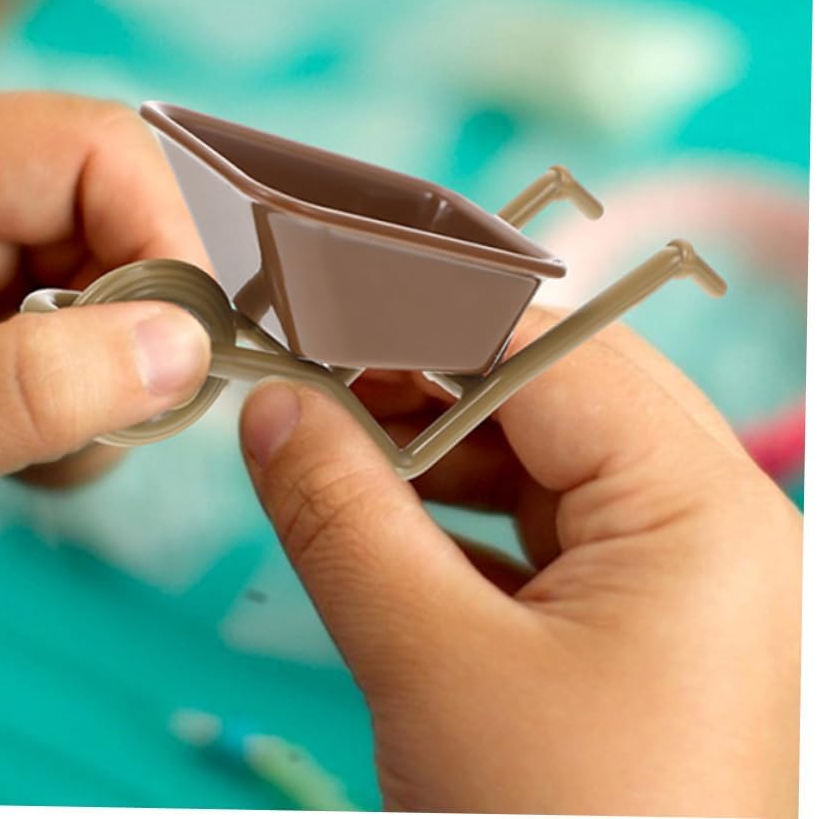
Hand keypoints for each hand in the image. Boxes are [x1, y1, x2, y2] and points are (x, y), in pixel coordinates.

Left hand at [0, 93, 211, 623]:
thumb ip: (25, 392)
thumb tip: (183, 346)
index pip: (90, 149)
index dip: (160, 237)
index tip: (181, 352)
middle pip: (112, 214)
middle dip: (134, 328)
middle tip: (107, 429)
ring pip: (111, 283)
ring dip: (110, 381)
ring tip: (37, 460)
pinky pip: (82, 336)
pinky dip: (86, 406)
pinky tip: (24, 456)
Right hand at [240, 309, 800, 816]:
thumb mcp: (434, 671)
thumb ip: (342, 515)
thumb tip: (272, 406)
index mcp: (701, 512)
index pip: (549, 346)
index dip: (419, 318)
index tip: (309, 315)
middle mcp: (715, 529)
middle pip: (555, 392)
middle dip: (426, 379)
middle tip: (312, 381)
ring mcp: (690, 584)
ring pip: (548, 461)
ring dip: (437, 448)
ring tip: (333, 451)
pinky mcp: (650, 635)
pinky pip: (550, 533)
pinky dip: (462, 517)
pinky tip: (384, 524)